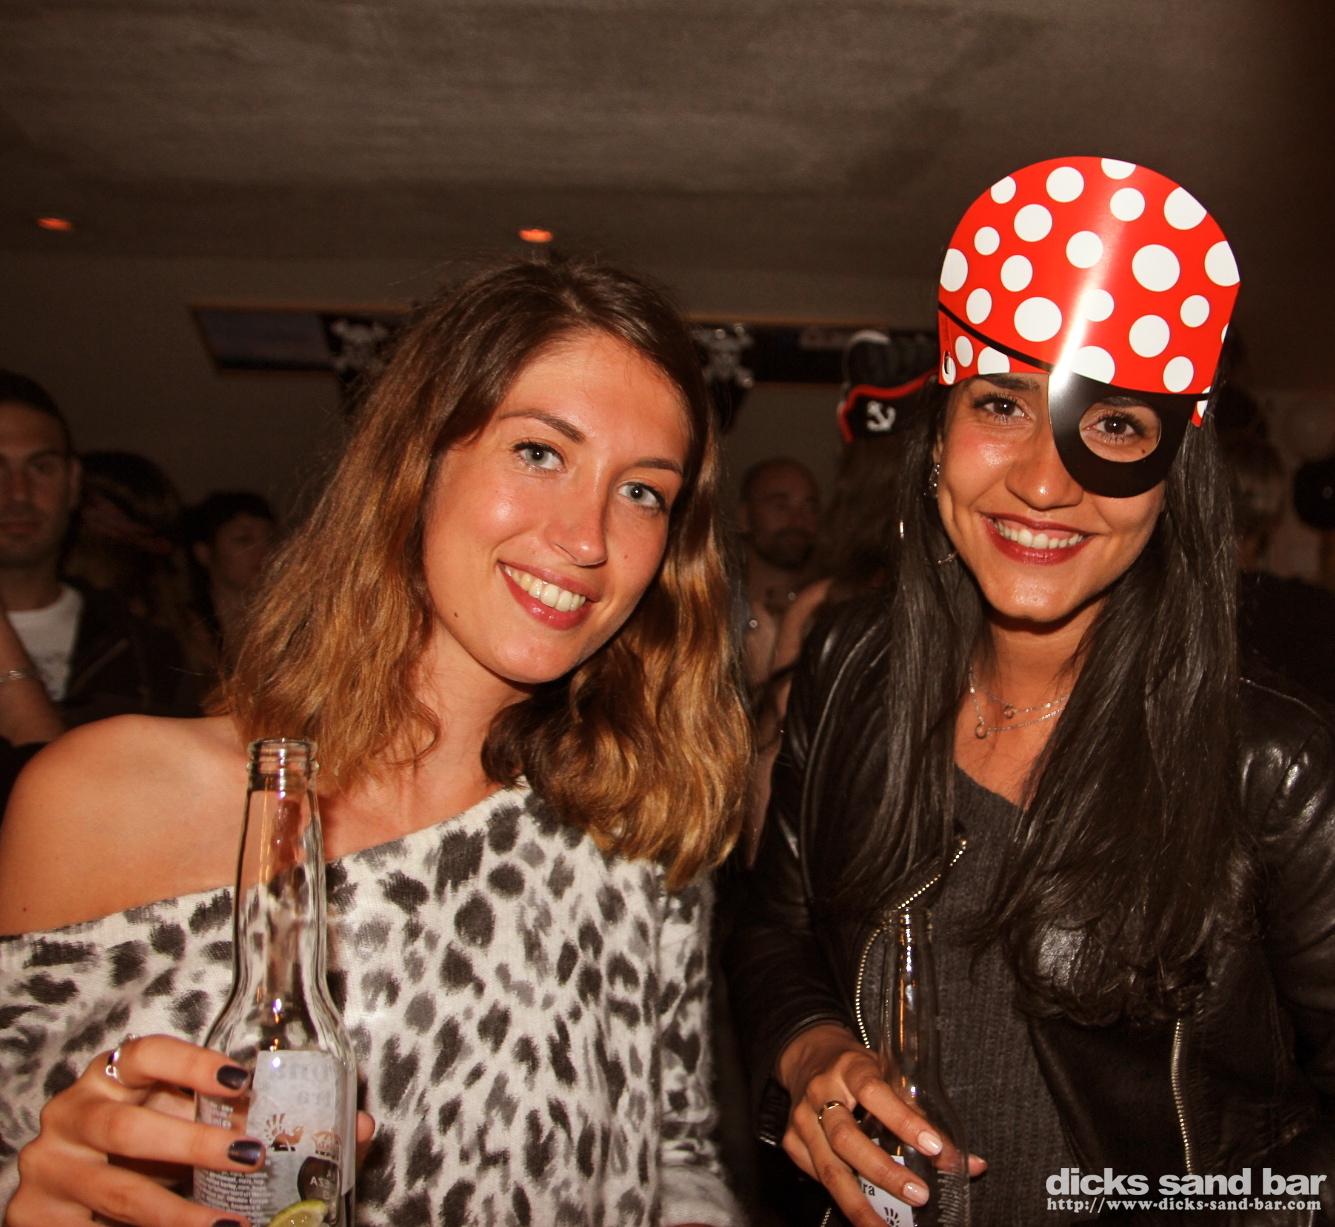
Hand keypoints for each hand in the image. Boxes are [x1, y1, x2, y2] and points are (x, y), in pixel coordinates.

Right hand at [8, 1034, 375, 1226]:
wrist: (68, 1196)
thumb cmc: (148, 1145)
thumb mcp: (192, 1122)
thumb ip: (257, 1120)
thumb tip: (362, 1127)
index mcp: (114, 1076)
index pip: (147, 1053)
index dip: (192, 1064)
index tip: (242, 1079)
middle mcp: (75, 1114)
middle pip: (129, 1129)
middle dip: (193, 1145)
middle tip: (251, 1157)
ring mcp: (53, 1170)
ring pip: (118, 1193)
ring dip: (178, 1214)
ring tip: (230, 1226)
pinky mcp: (37, 1221)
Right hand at [776, 1023, 984, 1226]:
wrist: (809, 1056)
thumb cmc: (858, 1070)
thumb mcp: (888, 1076)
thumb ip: (923, 1116)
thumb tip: (969, 1164)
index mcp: (851, 1068)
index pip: (875, 1092)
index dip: (904, 1120)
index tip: (934, 1147)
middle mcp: (821, 1092)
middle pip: (847, 1138)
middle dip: (884, 1172)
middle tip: (919, 1195)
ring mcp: (802, 1119)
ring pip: (829, 1167)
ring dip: (860, 1203)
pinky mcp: (791, 1141)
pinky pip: (818, 1176)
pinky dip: (843, 1197)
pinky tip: (864, 1213)